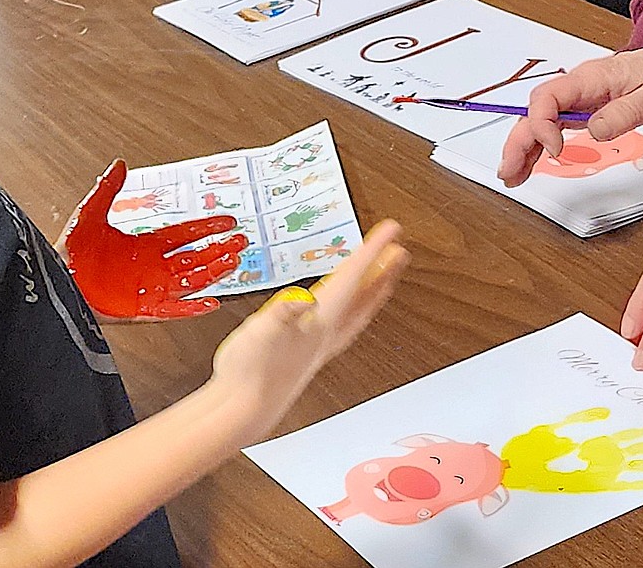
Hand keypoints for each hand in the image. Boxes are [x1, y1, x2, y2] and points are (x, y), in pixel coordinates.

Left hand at [59, 160, 248, 319]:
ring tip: (234, 262)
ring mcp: (150, 288)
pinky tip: (210, 301)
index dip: (207, 227)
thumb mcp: (90, 214)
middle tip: (241, 242)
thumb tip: (119, 165)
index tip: (227, 221)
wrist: (55, 281)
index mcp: (144, 245)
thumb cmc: (69, 253)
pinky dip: (192, 308)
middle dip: (219, 249)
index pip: (185, 233)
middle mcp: (152, 266)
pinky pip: (173, 309)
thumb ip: (108, 189)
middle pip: (196, 257)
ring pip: (192, 281)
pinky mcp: (142, 309)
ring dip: (214, 272)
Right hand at [207, 219, 407, 445]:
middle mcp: (327, 333)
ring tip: (386, 277)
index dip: (372, 251)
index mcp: (320, 321)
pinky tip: (345, 309)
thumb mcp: (258, 333)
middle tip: (400, 251)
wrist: (242, 410)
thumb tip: (302, 300)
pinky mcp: (312, 354)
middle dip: (384, 271)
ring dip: (375, 292)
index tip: (391, 231)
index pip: (352, 278)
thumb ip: (281, 314)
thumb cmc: (249, 372)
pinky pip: (346, 325)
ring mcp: (322, 346)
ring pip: (359, 313)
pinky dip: (356, 311)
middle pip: (365, 297)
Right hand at [498, 49, 642, 186]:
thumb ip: (625, 113)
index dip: (543, 124)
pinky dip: (535, 146)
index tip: (555, 149)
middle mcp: (575, 88)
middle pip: (533, 112)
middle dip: (518, 142)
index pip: (548, 97)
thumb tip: (596, 130)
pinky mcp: (577, 111)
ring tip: (512, 174)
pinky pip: (549, 128)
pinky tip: (527, 164)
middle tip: (509, 170)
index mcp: (589, 79)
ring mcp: (574, 100)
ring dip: (521, 148)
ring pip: (536, 122)